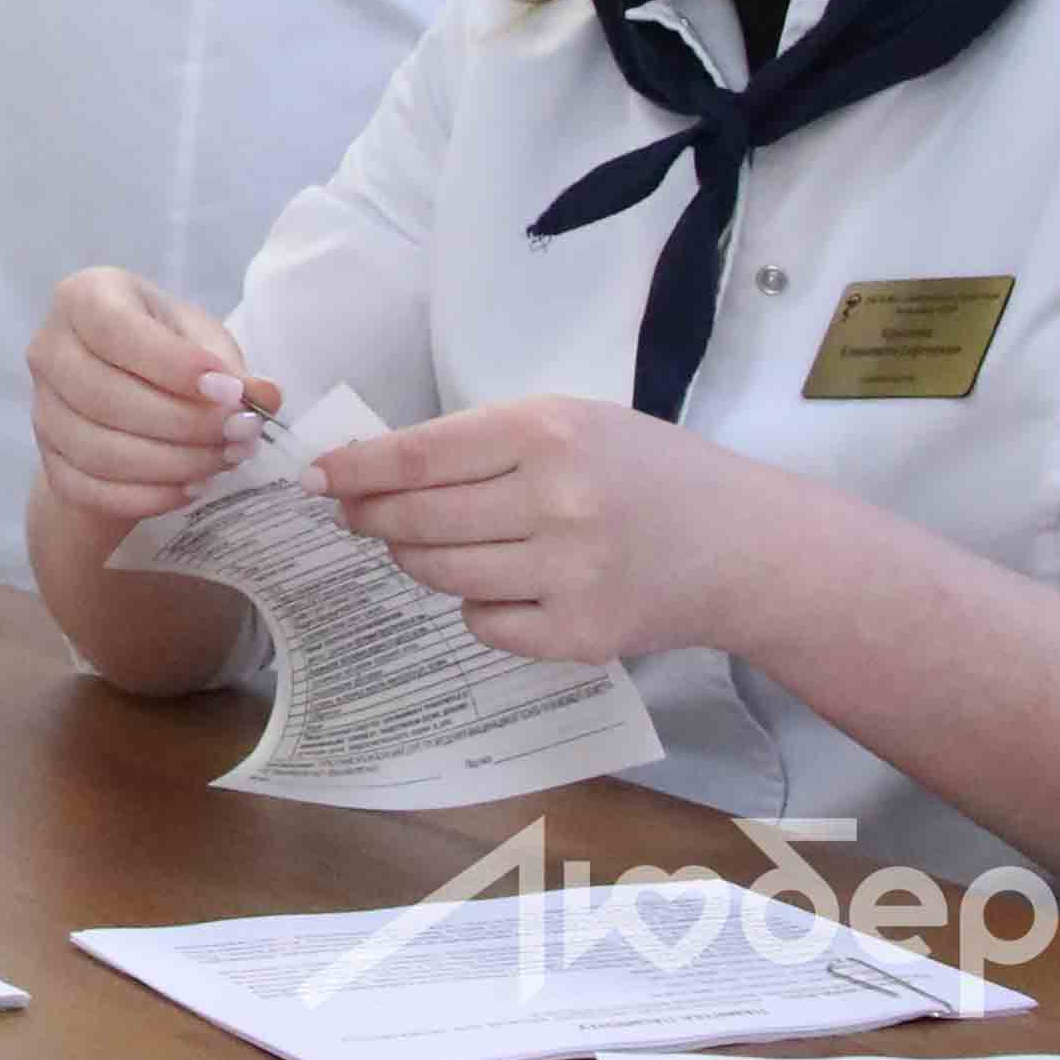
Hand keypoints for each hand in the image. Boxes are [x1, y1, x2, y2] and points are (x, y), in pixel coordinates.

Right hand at [27, 267, 282, 524]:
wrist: (126, 390)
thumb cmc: (167, 349)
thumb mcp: (202, 339)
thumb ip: (230, 365)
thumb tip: (263, 396)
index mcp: (83, 298)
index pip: (116, 331)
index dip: (173, 366)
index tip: (229, 391)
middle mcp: (49, 350)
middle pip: (104, 397)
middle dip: (183, 424)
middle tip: (240, 434)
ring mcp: (41, 409)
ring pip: (98, 451)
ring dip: (172, 464)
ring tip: (224, 460)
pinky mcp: (49, 461)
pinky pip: (91, 490)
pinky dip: (148, 497)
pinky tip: (191, 489)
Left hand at [309, 395, 779, 665]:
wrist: (744, 545)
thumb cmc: (645, 471)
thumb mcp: (570, 423)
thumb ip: (478, 442)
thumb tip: (369, 469)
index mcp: (547, 432)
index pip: (418, 456)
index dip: (355, 470)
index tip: (314, 478)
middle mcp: (556, 501)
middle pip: (416, 519)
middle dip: (371, 517)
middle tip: (356, 514)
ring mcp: (569, 574)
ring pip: (440, 574)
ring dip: (414, 559)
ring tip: (425, 543)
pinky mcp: (581, 635)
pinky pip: (483, 625)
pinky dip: (476, 607)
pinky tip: (503, 584)